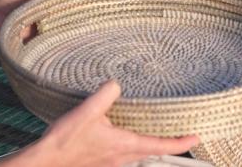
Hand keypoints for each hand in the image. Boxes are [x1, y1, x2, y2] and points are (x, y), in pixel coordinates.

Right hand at [6, 80, 198, 166]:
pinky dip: (131, 146)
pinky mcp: (100, 163)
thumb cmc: (64, 142)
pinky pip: (123, 155)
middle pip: (152, 152)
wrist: (45, 162)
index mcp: (124, 145)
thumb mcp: (87, 111)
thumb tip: (117, 83)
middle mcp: (121, 157)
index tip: (195, 138)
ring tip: (155, 132)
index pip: (160, 146)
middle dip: (167, 144)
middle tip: (180, 134)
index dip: (181, 142)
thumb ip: (106, 94)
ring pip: (138, 154)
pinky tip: (122, 135)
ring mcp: (111, 162)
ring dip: (148, 145)